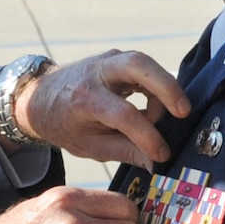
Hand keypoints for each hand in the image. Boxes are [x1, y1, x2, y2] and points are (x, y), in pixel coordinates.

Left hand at [15, 51, 188, 167]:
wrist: (41, 98)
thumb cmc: (65, 125)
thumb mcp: (90, 146)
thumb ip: (125, 152)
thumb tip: (158, 164)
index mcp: (84, 98)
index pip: (124, 113)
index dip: (147, 135)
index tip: (162, 154)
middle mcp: (96, 72)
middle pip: (139, 65)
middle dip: (166, 87)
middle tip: (183, 112)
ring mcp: (108, 61)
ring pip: (145, 62)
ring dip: (165, 86)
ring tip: (172, 115)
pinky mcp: (118, 59)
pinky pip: (145, 67)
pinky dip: (158, 84)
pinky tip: (160, 107)